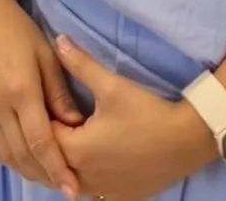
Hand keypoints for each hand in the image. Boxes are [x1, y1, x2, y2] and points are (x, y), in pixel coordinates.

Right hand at [0, 0, 84, 197]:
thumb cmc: (17, 27)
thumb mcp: (46, 55)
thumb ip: (60, 94)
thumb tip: (77, 126)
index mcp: (19, 89)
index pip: (40, 141)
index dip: (57, 168)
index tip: (72, 188)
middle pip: (21, 154)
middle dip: (44, 174)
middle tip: (64, 185)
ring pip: (3, 152)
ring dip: (26, 168)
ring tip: (47, 176)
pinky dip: (7, 153)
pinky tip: (23, 156)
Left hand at [51, 35, 217, 200]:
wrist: (185, 141)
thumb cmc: (146, 112)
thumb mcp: (111, 84)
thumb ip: (80, 64)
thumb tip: (58, 41)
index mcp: (75, 150)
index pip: (41, 134)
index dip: (40, 116)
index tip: (41, 99)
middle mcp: (81, 177)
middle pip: (51, 161)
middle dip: (47, 140)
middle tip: (51, 116)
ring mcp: (99, 192)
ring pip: (68, 178)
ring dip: (63, 160)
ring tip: (67, 135)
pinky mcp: (115, 197)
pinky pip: (88, 189)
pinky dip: (81, 175)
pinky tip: (89, 159)